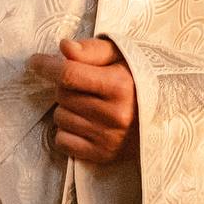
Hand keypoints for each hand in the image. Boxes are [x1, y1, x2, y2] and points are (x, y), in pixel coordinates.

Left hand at [30, 37, 135, 163]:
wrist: (168, 115)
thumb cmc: (140, 79)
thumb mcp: (122, 57)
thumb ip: (92, 50)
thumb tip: (63, 47)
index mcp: (120, 85)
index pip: (69, 74)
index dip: (46, 66)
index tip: (35, 62)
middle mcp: (114, 114)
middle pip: (62, 95)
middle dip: (64, 86)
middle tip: (82, 84)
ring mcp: (108, 138)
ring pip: (60, 118)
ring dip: (66, 109)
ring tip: (88, 104)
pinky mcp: (103, 155)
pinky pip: (63, 141)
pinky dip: (67, 131)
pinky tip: (85, 123)